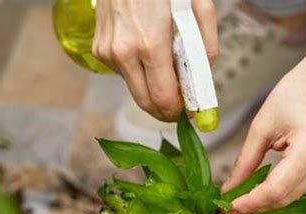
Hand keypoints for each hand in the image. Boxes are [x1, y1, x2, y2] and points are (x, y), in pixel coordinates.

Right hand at [92, 0, 217, 121]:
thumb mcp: (197, 4)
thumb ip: (205, 45)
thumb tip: (203, 77)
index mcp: (149, 44)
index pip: (164, 99)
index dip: (178, 111)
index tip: (189, 111)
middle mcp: (124, 53)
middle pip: (146, 104)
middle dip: (165, 110)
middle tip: (180, 106)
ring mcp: (108, 52)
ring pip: (135, 90)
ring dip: (152, 89)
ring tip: (166, 70)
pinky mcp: (100, 49)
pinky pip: (124, 74)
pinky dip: (139, 73)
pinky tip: (146, 52)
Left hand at [222, 47, 305, 213]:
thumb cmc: (299, 92)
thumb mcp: (262, 124)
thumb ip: (245, 161)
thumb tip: (229, 188)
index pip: (275, 190)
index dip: (249, 203)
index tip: (227, 208)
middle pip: (283, 199)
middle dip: (253, 207)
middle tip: (227, 209)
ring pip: (290, 198)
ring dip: (264, 202)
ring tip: (239, 200)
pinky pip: (298, 189)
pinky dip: (277, 193)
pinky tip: (260, 190)